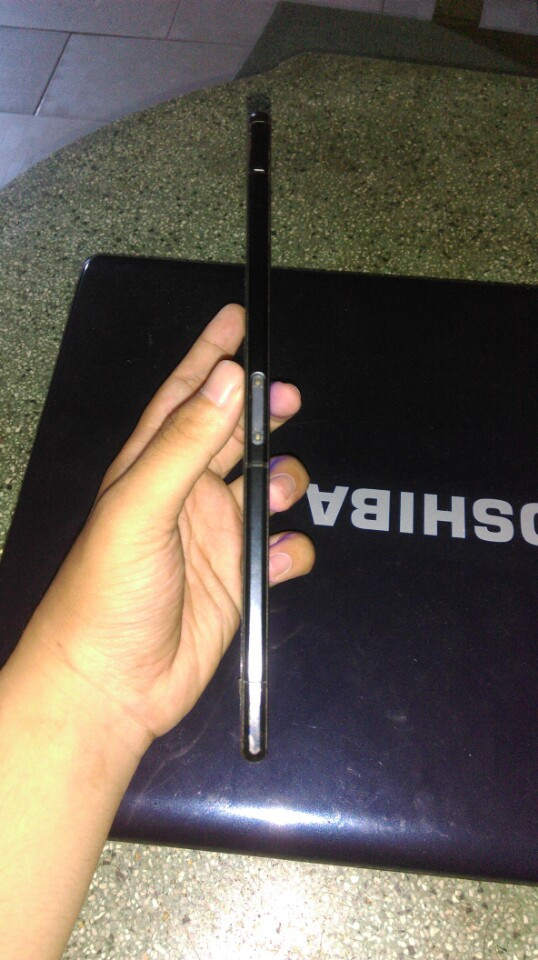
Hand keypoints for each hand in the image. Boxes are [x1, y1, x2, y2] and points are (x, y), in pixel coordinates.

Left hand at [22, 304, 313, 751]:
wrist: (112, 686)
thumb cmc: (107, 593)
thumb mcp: (140, 509)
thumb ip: (185, 444)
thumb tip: (226, 379)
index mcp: (151, 469)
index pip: (184, 398)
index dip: (209, 357)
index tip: (239, 320)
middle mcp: (184, 496)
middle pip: (231, 435)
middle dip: (261, 412)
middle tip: (289, 398)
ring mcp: (212, 538)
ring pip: (264, 489)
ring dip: (282, 482)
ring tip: (280, 489)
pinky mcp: (237, 582)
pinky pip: (279, 553)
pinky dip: (290, 552)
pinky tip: (279, 561)